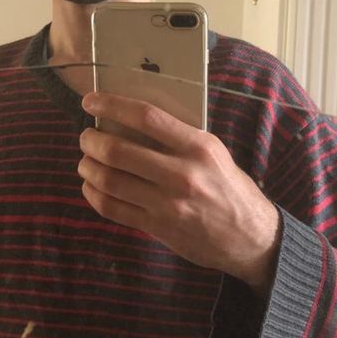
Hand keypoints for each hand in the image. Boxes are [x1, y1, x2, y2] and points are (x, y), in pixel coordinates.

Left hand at [78, 92, 279, 295]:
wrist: (250, 237)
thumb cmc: (229, 188)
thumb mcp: (214, 153)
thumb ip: (179, 138)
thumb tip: (133, 120)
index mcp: (199, 147)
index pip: (147, 118)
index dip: (113, 105)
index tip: (92, 100)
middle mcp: (182, 174)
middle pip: (119, 151)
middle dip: (92, 141)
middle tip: (86, 136)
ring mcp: (168, 204)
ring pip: (110, 180)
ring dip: (88, 167)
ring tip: (86, 161)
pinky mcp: (158, 227)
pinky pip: (112, 208)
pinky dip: (94, 194)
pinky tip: (91, 186)